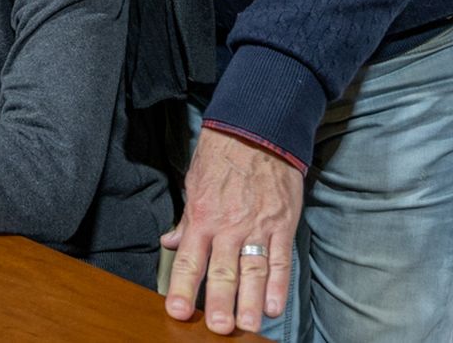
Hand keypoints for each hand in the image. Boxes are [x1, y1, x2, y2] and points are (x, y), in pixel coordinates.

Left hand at [162, 128, 302, 334]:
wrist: (257, 128)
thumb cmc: (222, 156)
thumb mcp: (195, 183)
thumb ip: (186, 219)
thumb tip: (170, 242)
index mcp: (202, 217)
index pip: (189, 260)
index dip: (182, 288)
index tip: (177, 312)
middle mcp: (229, 226)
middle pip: (222, 272)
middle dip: (219, 302)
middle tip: (219, 328)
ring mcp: (257, 227)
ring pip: (253, 272)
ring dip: (251, 302)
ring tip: (248, 326)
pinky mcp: (282, 224)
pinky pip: (280, 259)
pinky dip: (279, 284)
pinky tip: (275, 306)